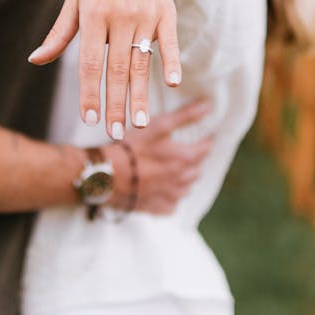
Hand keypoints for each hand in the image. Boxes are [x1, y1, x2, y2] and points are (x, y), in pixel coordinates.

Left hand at [29, 0, 184, 137]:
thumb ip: (59, 33)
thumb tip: (35, 60)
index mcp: (93, 14)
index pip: (90, 62)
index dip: (90, 92)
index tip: (89, 119)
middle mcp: (120, 15)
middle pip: (117, 68)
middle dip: (115, 103)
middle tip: (115, 133)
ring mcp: (146, 14)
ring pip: (142, 62)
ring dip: (141, 95)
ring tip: (139, 123)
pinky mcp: (166, 11)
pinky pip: (169, 40)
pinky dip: (171, 61)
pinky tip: (173, 83)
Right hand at [106, 98, 211, 216]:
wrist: (106, 175)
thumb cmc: (132, 147)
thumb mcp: (158, 125)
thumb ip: (185, 116)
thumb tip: (208, 106)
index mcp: (185, 159)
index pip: (205, 148)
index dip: (206, 140)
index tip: (204, 136)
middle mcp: (182, 180)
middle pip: (197, 170)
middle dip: (195, 161)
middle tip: (187, 152)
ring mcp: (169, 196)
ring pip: (186, 189)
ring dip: (184, 180)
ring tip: (174, 171)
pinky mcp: (155, 208)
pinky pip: (171, 206)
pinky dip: (170, 198)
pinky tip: (162, 190)